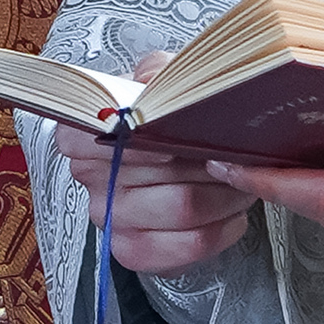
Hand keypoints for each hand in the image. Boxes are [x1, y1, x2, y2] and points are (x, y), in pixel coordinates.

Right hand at [99, 55, 259, 274]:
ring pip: (183, 207)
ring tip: (240, 179)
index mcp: (83, 133)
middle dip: (209, 158)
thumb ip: (159, 73)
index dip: (144, 133)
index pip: (99, 133)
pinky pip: (190, 244)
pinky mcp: (135, 250)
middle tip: (234, 150)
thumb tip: (160, 83)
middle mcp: (89, 178)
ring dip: (225, 193)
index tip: (175, 129)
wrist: (180, 161)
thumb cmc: (169, 120)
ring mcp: (111, 218)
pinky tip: (232, 213)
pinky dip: (223, 228)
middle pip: (159, 170)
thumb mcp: (161, 80)